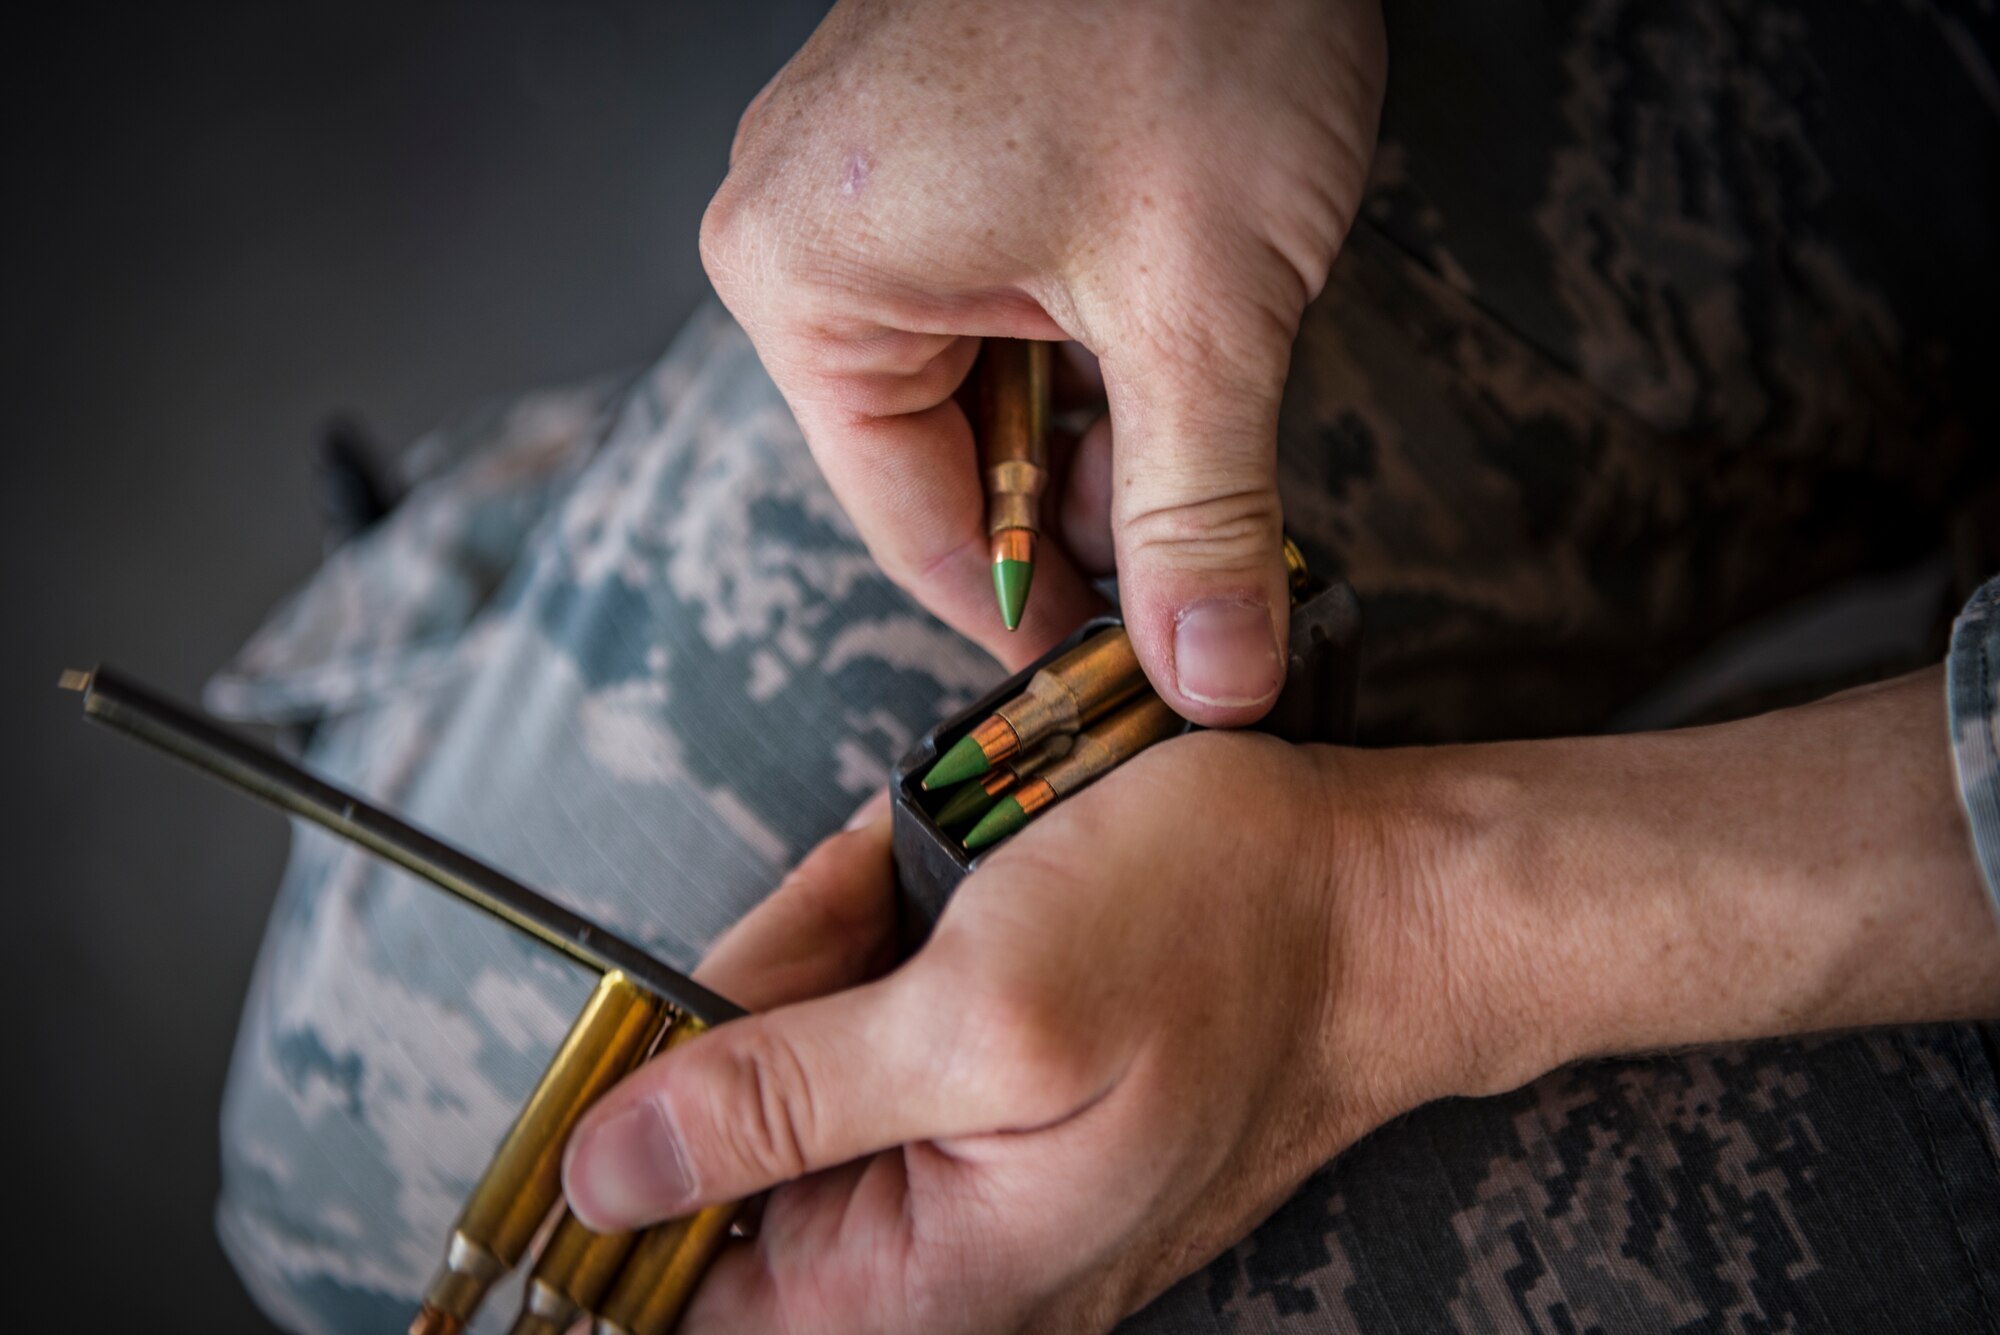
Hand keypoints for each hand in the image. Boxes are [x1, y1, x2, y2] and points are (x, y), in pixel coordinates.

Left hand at [563, 670, 1999, 1332]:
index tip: (638, 1035)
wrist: (1387, 899)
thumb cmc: (1219, 937)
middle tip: (872, 911)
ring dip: (833, 954)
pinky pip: (881, 1031)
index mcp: (926, 1275)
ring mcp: (977, 1173)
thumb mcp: (982, 1012)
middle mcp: (944, 1254)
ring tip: (941, 878)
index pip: (683, 1290)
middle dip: (761, 1006)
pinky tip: (960, 880)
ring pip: (803, 1068)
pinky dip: (886, 939)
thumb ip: (781, 1101)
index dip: (620, 1169)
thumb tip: (604, 1175)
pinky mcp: (1002, 1100)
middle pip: (733, 1153)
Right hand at [701, 0, 1386, 718]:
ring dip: (1104, 419)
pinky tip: (1172, 324)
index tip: (1126, 678)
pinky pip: (1002, 297)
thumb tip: (1209, 674)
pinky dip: (1094, 341)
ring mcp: (869, 181)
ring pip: (986, 382)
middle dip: (1080, 507)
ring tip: (1204, 380)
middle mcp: (807, 230)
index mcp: (806, 275)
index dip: (1030, 616)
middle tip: (1207, 550)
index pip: (908, 525)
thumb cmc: (1187, 8)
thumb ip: (1200, 513)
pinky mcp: (940, 148)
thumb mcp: (1203, 308)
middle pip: (944, 458)